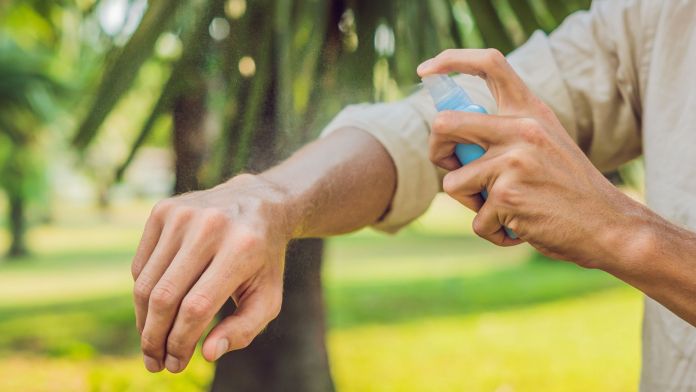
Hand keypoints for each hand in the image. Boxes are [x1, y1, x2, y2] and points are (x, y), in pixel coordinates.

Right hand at [131, 174, 292, 372]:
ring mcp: (183, 215)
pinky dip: (144, 294)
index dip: (181, 342)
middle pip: (165, 297)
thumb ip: (244, 329)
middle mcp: (210, 226)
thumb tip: (208, 354)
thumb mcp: (268, 296)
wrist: (257, 203)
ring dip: (144, 321)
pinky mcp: (163, 210)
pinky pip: (141, 265)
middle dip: (155, 338)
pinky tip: (156, 310)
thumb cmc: (263, 260)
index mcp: (241, 248)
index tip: (175, 365)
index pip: (197, 307)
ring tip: (151, 343)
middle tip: (155, 363)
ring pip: (146, 283)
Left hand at [417, 49, 640, 266]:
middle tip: (452, 168)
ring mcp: (512, 162)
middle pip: (444, 125)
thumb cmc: (568, 189)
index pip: (489, 64)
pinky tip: (520, 228)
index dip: (450, 61)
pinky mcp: (506, 196)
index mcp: (530, 111)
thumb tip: (448, 135)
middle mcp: (521, 129)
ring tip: (504, 209)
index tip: (425, 71)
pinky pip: (476, 220)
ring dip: (470, 204)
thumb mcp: (544, 143)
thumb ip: (506, 133)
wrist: (608, 225)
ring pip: (453, 183)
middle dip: (436, 152)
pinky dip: (493, 231)